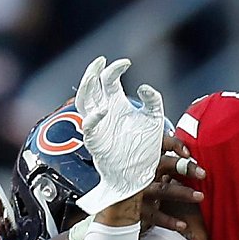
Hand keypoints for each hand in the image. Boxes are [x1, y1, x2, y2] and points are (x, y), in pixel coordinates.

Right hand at [73, 55, 165, 215]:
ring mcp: (98, 127)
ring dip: (86, 89)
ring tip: (93, 77)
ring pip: (84, 103)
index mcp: (116, 105)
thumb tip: (144, 87)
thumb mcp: (154, 121)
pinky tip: (102, 110)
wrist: (139, 177)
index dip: (114, 68)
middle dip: (92, 72)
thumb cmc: (146, 150)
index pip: (108, 80)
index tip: (126, 62)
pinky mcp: (96, 143)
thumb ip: (153, 102)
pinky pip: (88, 128)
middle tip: (99, 62)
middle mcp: (104, 113)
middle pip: (91, 87)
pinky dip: (93, 118)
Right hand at [138, 135, 206, 239]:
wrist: (111, 207)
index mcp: (145, 158)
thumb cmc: (134, 185)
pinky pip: (155, 216)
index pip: (160, 144)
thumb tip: (189, 157)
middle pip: (164, 164)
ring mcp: (138, 192)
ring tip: (200, 196)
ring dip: (183, 193)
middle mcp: (141, 172)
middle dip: (185, 168)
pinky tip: (183, 225)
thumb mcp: (145, 169)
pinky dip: (169, 221)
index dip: (175, 145)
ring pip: (163, 190)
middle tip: (203, 173)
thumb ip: (164, 162)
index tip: (188, 153)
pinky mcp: (137, 210)